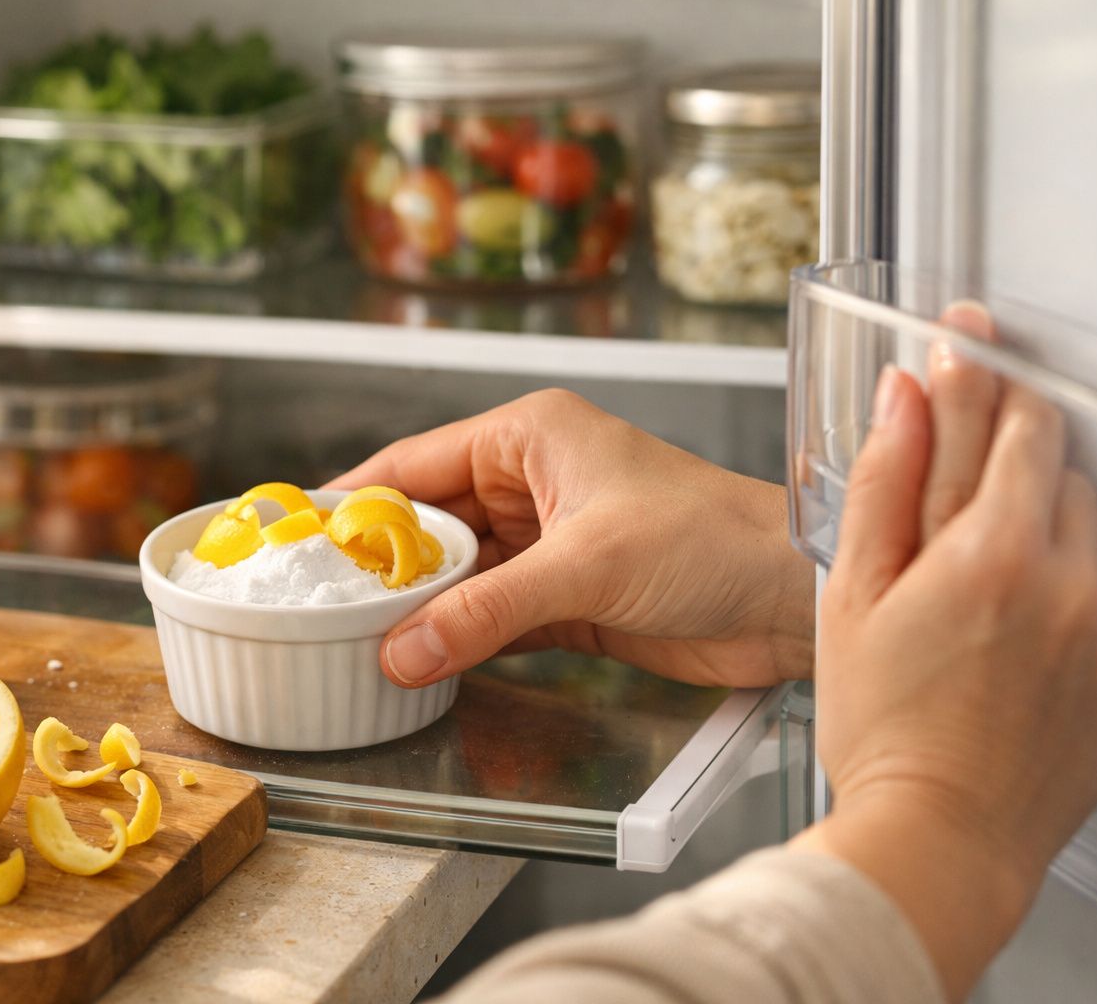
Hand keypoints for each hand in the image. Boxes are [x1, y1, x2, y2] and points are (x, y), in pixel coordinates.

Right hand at [329, 389, 814, 688]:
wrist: (792, 598)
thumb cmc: (716, 536)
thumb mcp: (588, 564)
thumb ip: (489, 609)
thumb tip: (404, 646)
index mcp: (532, 437)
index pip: (417, 463)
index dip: (357, 500)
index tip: (304, 537)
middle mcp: (533, 483)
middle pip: (429, 523)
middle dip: (382, 565)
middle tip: (322, 604)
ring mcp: (548, 544)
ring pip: (457, 575)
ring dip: (418, 609)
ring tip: (359, 638)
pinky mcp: (566, 598)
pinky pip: (490, 616)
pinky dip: (458, 639)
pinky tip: (421, 660)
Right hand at [793, 305, 1096, 999]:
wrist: (946, 833)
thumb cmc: (886, 727)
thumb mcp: (852, 594)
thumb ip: (886, 483)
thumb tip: (904, 398)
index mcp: (991, 551)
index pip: (1000, 417)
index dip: (979, 369)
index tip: (968, 337)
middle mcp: (1069, 576)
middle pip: (1051, 458)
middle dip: (1005, 443)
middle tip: (955, 464)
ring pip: (1085, 513)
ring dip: (1038, 510)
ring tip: (975, 569)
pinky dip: (1070, 568)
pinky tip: (1015, 610)